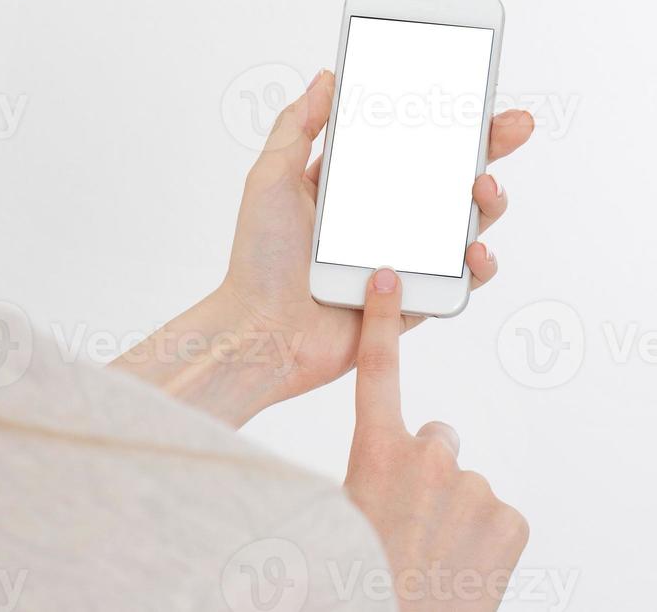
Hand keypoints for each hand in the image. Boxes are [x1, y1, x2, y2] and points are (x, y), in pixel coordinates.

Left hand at [220, 69, 533, 403]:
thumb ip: (296, 127)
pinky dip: (478, 265)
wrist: (260, 335)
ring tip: (485, 186)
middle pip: (449, 176)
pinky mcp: (415, 299)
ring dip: (488, 202)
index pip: (407, 142)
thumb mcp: (269, 179)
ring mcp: (405, 257)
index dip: (441, 119)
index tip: (471, 91)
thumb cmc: (258, 259)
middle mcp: (385, 217)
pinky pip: (460, 280)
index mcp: (354, 185)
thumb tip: (327, 76)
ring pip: (465, 223)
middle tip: (515, 125)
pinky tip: (475, 250)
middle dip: (488, 147)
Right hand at [345, 269, 528, 609]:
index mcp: (375, 451)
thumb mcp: (342, 513)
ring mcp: (473, 487)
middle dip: (427, 468)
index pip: (378, 369)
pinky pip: (497, 515)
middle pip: (436, 438)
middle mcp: (427, 458)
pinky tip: (462, 563)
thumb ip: (368, 471)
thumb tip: (383, 469)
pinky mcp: (510, 520)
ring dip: (453, 510)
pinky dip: (484, 536)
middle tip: (409, 515)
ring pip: (464, 484)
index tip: (390, 278)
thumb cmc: (356, 575)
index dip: (383, 320)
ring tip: (431, 550)